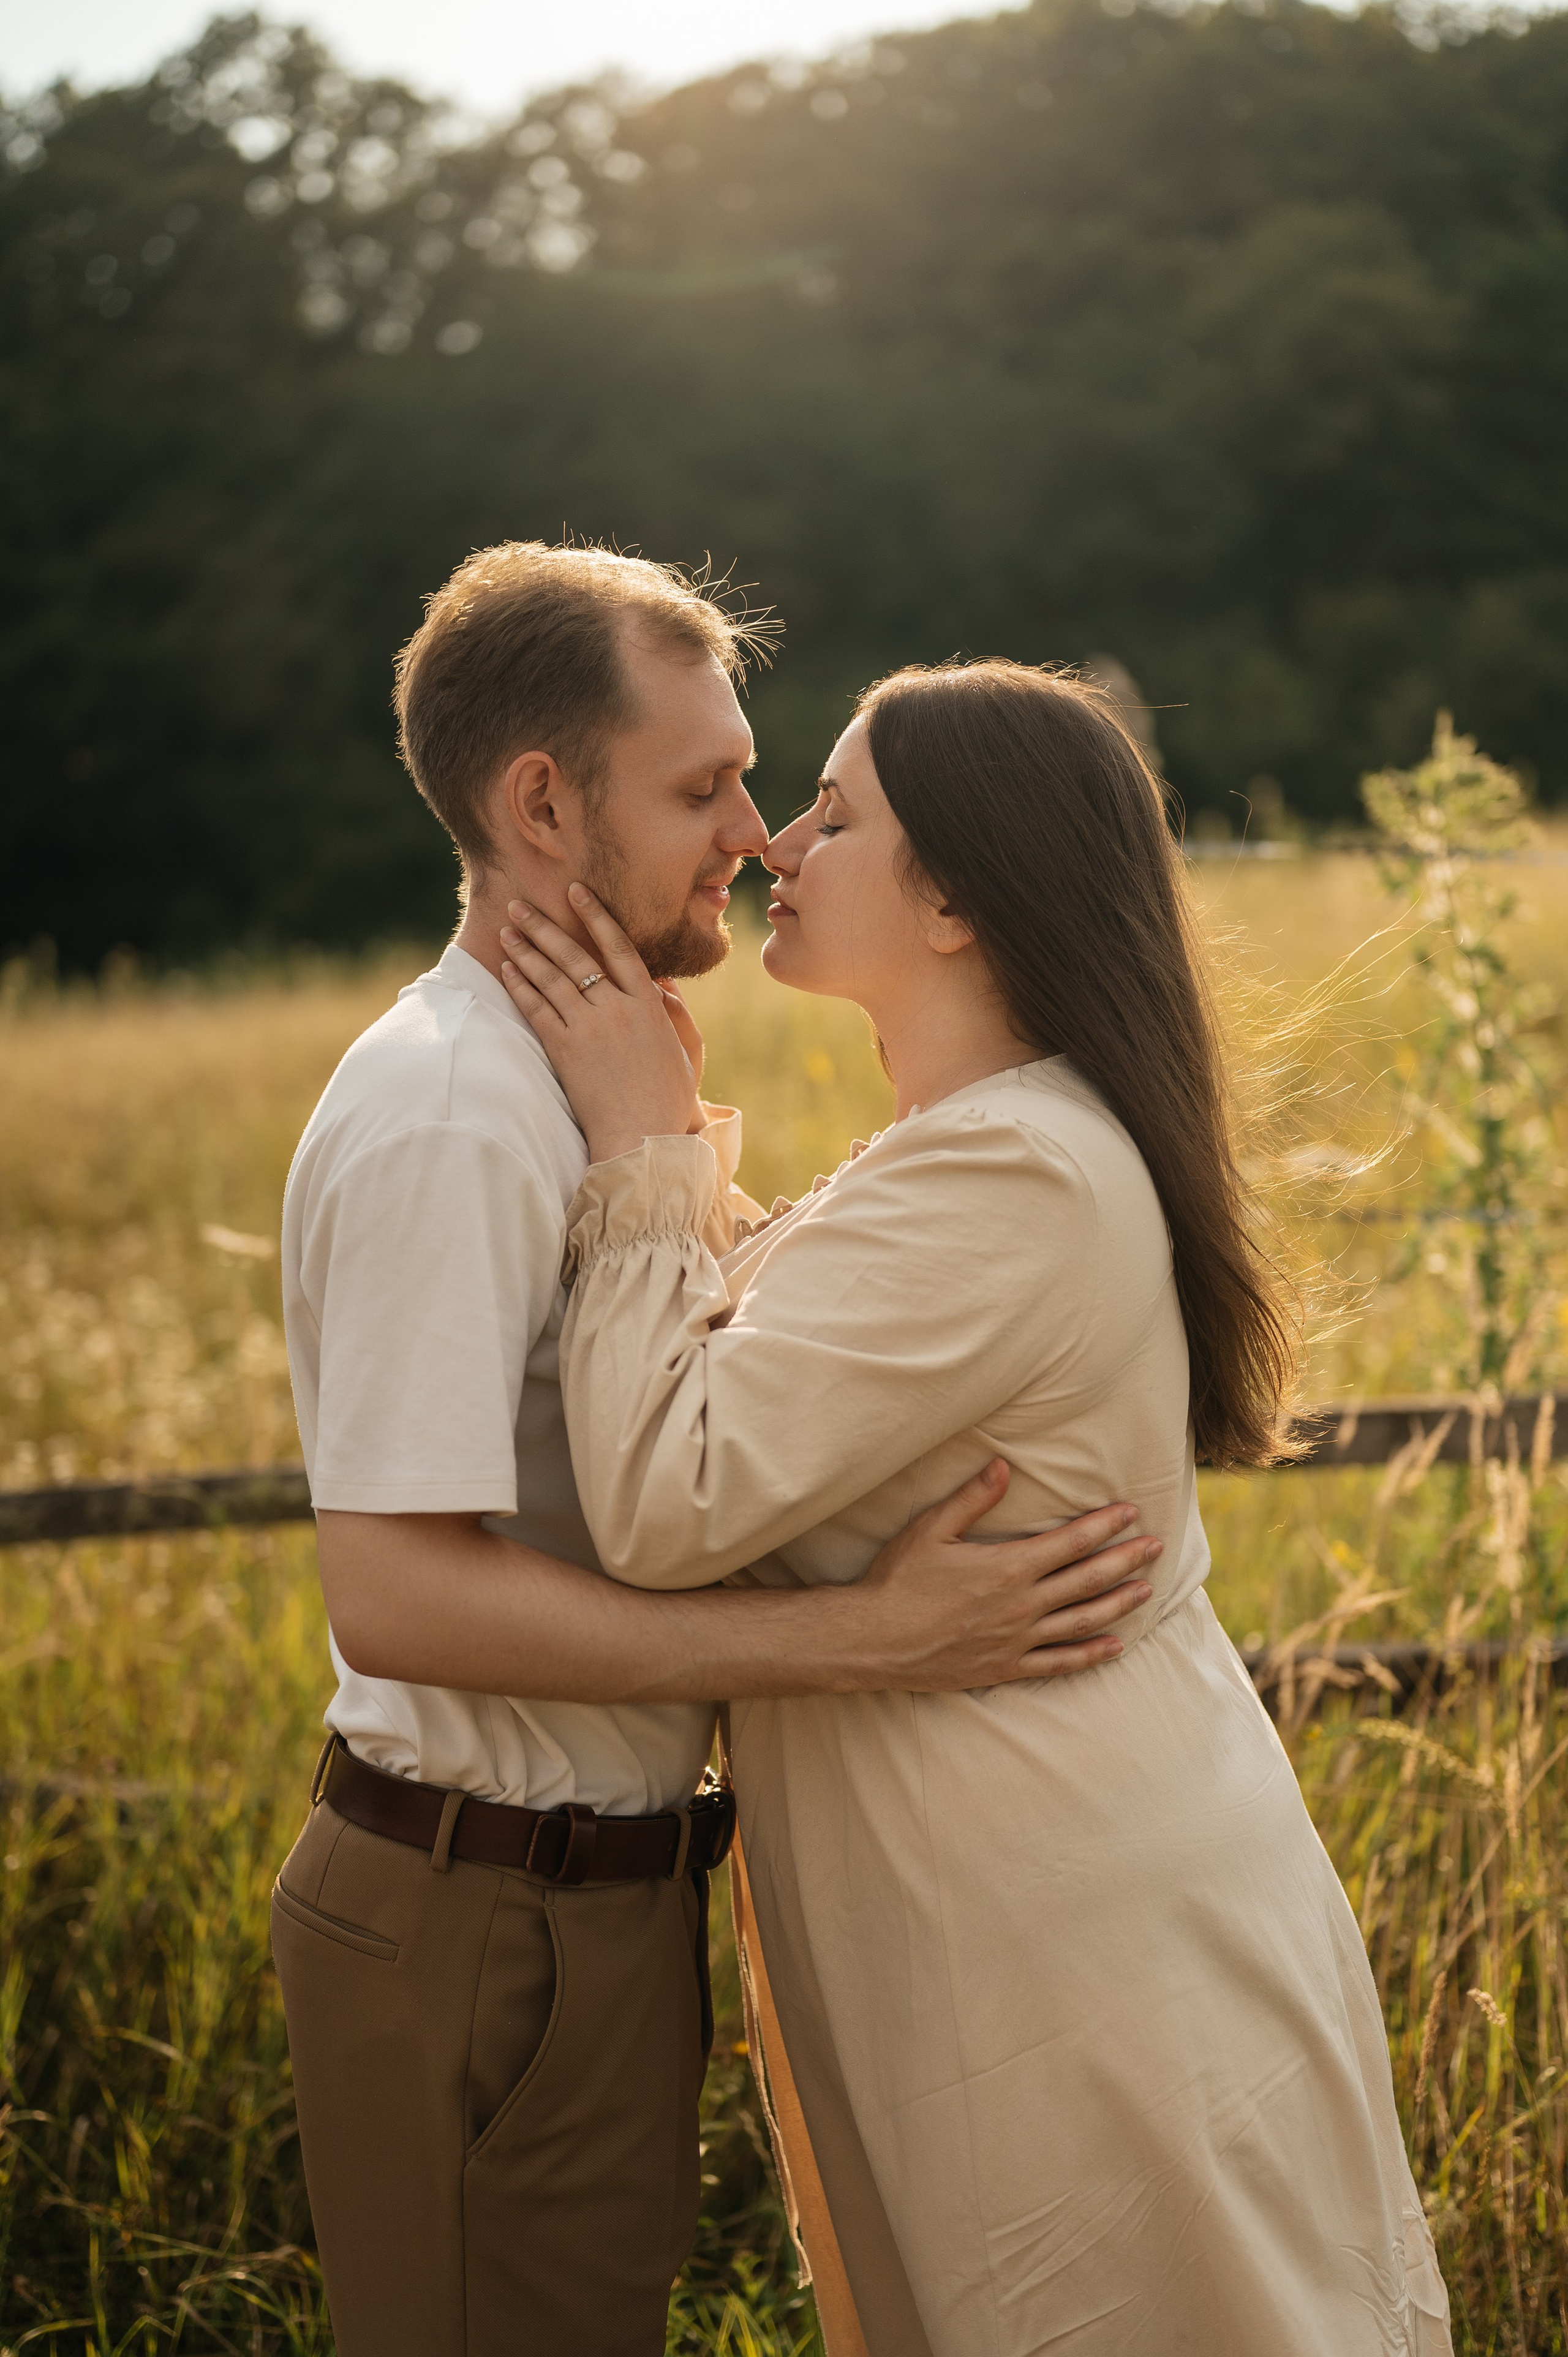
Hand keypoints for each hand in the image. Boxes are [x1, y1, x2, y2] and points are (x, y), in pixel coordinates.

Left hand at [500, 886, 698, 1158]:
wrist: (641, 1140)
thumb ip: (674, 1011)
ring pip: (552, 979)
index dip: (596, 916)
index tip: (576, 892)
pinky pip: (538, 1010)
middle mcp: (617, 1010)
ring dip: (526, 951)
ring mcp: (589, 1029)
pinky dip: (521, 987)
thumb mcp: (684, 1051)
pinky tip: (507, 970)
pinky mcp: (565, 1051)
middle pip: (576, 956)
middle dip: (546, 927)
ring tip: (507, 931)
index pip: (620, 947)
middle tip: (519, 905)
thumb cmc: (667, 1101)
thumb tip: (663, 980)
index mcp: (649, 1006)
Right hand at [847, 1460, 1159, 1691]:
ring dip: (1118, 1604)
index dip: (1104, 1526)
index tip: (1130, 1513)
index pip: (1070, 1542)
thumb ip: (972, 1498)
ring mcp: (1017, 1639)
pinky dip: (1090, 1654)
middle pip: (1087, 1579)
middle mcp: (1022, 1604)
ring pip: (1082, 1620)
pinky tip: (1115, 1645)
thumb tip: (1003, 1466)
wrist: (874, 1641)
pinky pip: (1059, 1663)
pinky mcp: (1006, 1667)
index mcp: (1007, 1566)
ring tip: (1146, 1590)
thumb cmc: (898, 1580)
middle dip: (1125, 1560)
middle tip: (1156, 1547)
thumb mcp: (931, 1530)